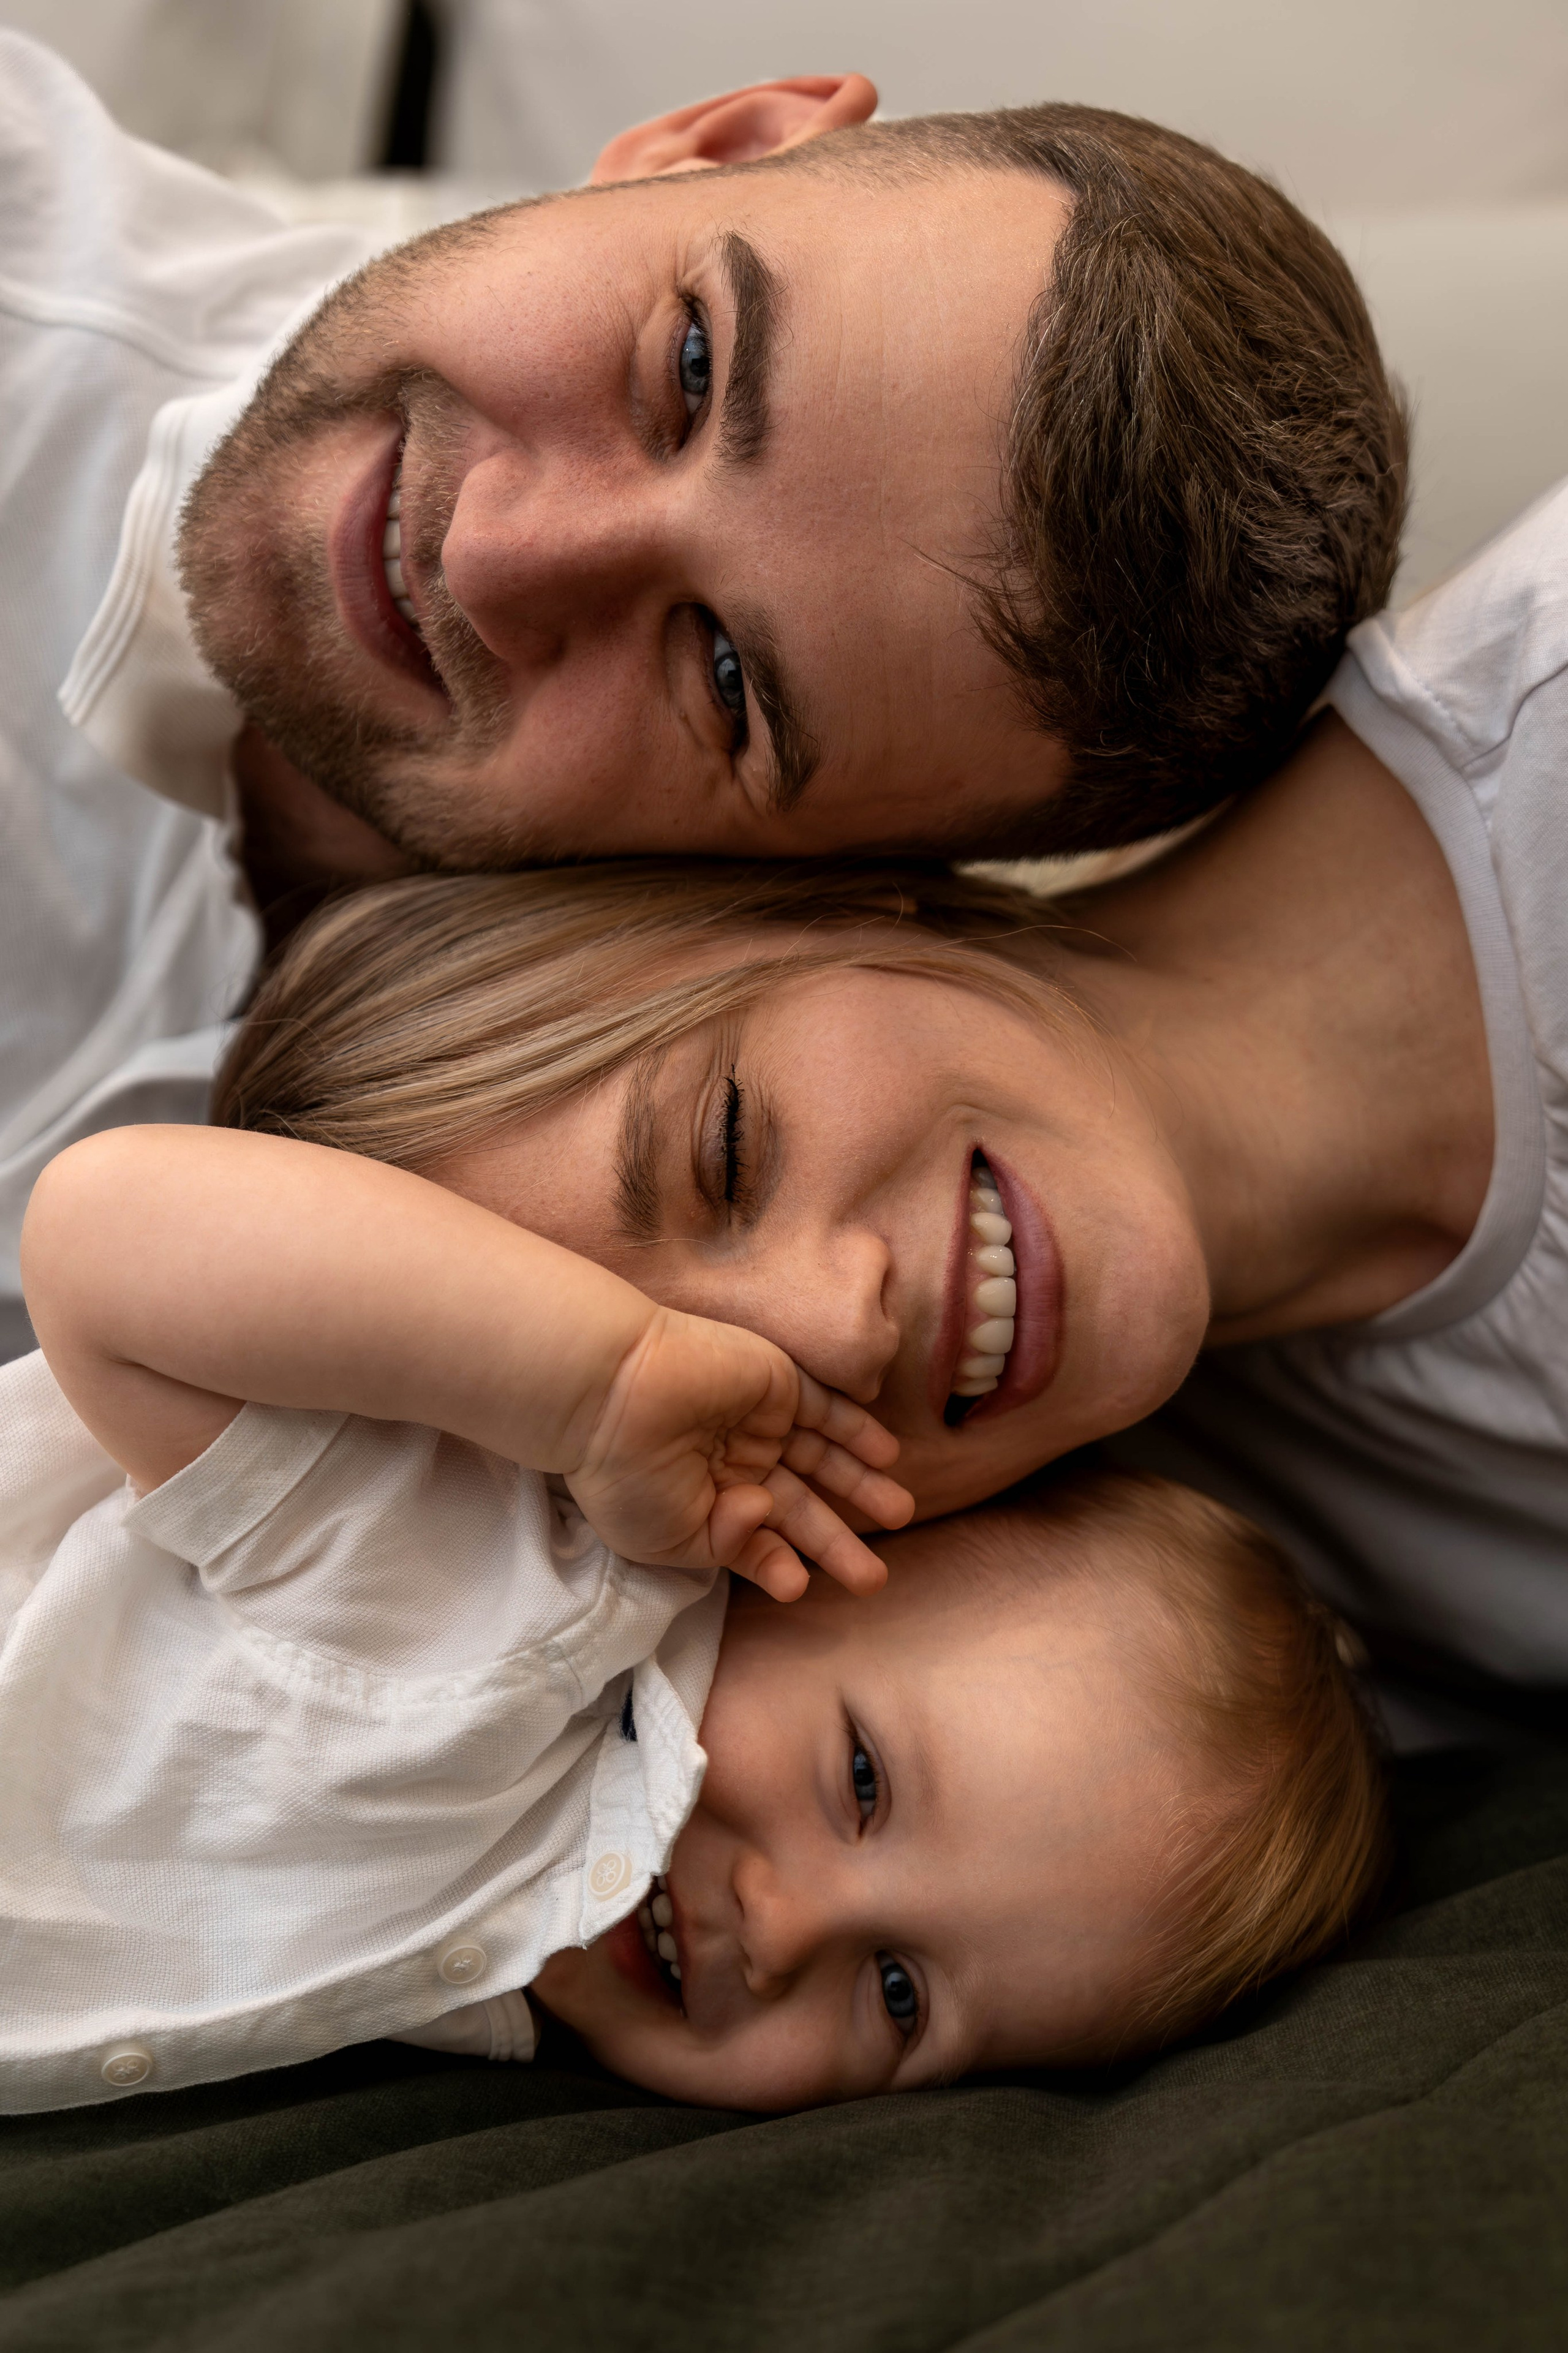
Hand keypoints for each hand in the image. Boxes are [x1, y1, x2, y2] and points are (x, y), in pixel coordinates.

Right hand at [564, 1306, 912, 1599]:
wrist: (614, 1393)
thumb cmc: (627, 1475)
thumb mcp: (669, 1538)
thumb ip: (727, 1546)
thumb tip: (765, 1520)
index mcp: (703, 1501)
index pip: (758, 1537)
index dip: (781, 1562)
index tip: (801, 1586)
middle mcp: (735, 1462)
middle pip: (800, 1506)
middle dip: (837, 1542)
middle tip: (875, 1580)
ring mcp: (758, 1421)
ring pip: (821, 1458)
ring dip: (861, 1485)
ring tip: (901, 1515)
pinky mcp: (777, 1383)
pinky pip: (827, 1409)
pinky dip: (857, 1431)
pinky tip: (887, 1456)